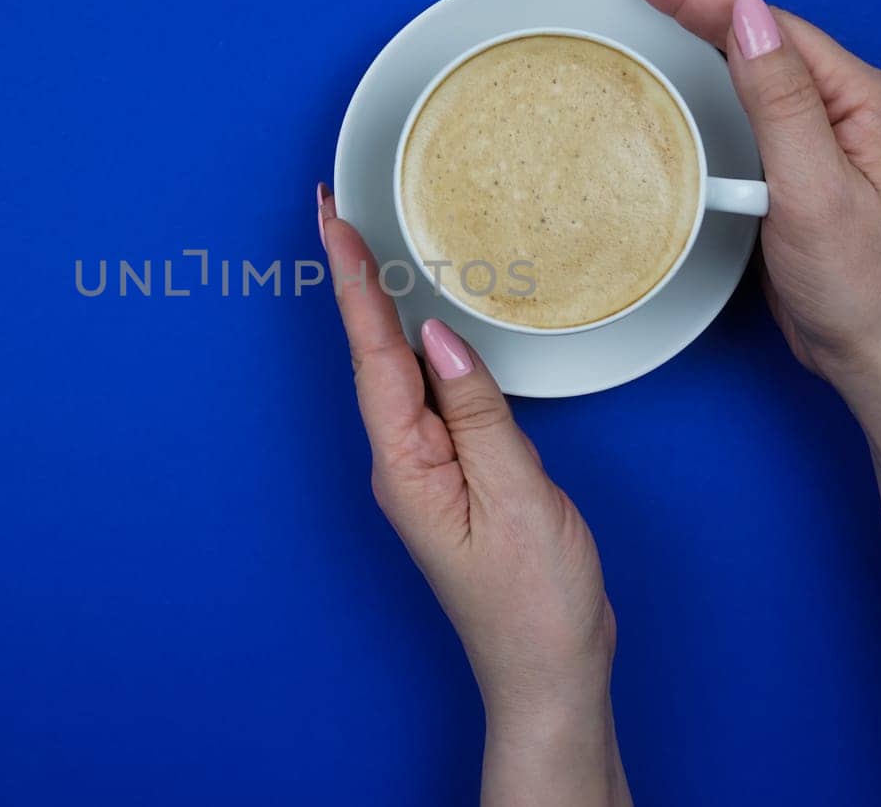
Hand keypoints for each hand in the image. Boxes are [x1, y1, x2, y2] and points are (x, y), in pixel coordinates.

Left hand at [316, 184, 627, 804]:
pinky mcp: (451, 475)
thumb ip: (478, 415)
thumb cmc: (535, 600)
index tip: (332, 222)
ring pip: (398, 371)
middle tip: (333, 210)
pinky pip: (428, 396)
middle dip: (353, 281)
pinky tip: (420, 323)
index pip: (373, 355)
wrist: (548, 671)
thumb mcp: (518, 499)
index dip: (354, 283)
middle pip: (372, 354)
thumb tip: (440, 339)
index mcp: (406, 465)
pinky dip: (418, 347)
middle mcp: (401, 462)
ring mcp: (423, 469)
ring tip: (364, 245)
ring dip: (380, 307)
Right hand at [580, 0, 880, 389]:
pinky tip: (664, 70)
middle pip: (749, 28)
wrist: (879, 354)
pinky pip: (738, 100)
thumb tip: (748, 13)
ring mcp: (816, 130)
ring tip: (626, 4)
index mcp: (856, 95)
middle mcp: (840, 101)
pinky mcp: (791, 161)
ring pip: (741, 59)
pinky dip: (695, 75)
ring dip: (683, 28)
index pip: (761, 22)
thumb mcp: (816, 190)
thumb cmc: (860, 284)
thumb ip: (782, 100)